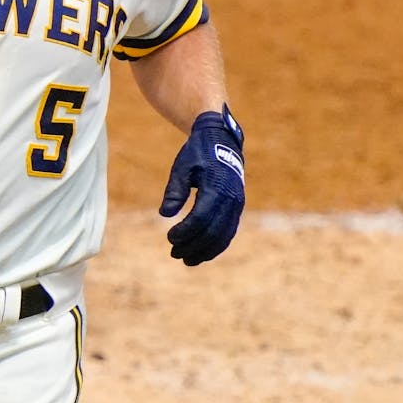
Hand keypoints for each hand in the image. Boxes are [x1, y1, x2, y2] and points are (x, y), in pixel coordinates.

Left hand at [159, 105, 245, 265]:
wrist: (222, 142)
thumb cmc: (198, 153)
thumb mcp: (182, 167)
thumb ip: (175, 190)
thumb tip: (165, 214)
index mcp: (217, 188)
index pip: (201, 218)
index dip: (185, 232)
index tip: (169, 238)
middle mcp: (231, 200)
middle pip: (213, 232)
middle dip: (194, 246)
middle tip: (174, 254)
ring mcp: (237, 205)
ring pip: (223, 236)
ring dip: (205, 251)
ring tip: (187, 260)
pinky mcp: (237, 208)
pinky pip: (229, 231)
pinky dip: (216, 245)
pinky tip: (202, 252)